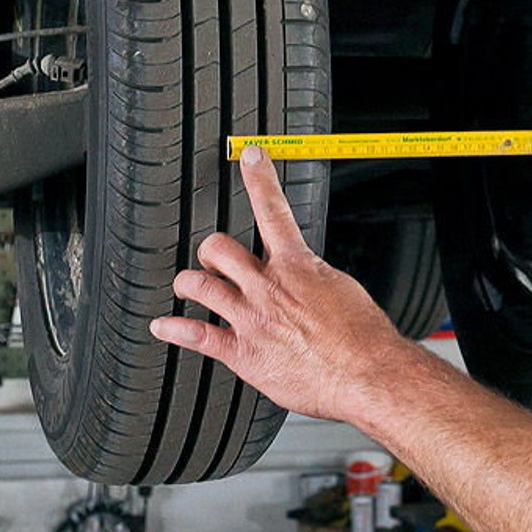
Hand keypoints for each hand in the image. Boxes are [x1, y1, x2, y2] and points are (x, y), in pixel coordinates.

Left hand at [149, 147, 408, 423]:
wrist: (368, 374)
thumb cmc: (365, 339)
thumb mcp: (345, 292)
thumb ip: (316, 280)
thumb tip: (307, 277)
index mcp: (298, 267)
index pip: (273, 210)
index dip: (259, 178)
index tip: (250, 157)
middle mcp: (268, 288)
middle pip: (217, 248)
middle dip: (211, 251)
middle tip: (213, 259)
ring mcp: (252, 319)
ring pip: (199, 285)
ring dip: (188, 283)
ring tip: (187, 286)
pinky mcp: (243, 353)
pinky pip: (196, 335)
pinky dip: (173, 329)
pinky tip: (163, 327)